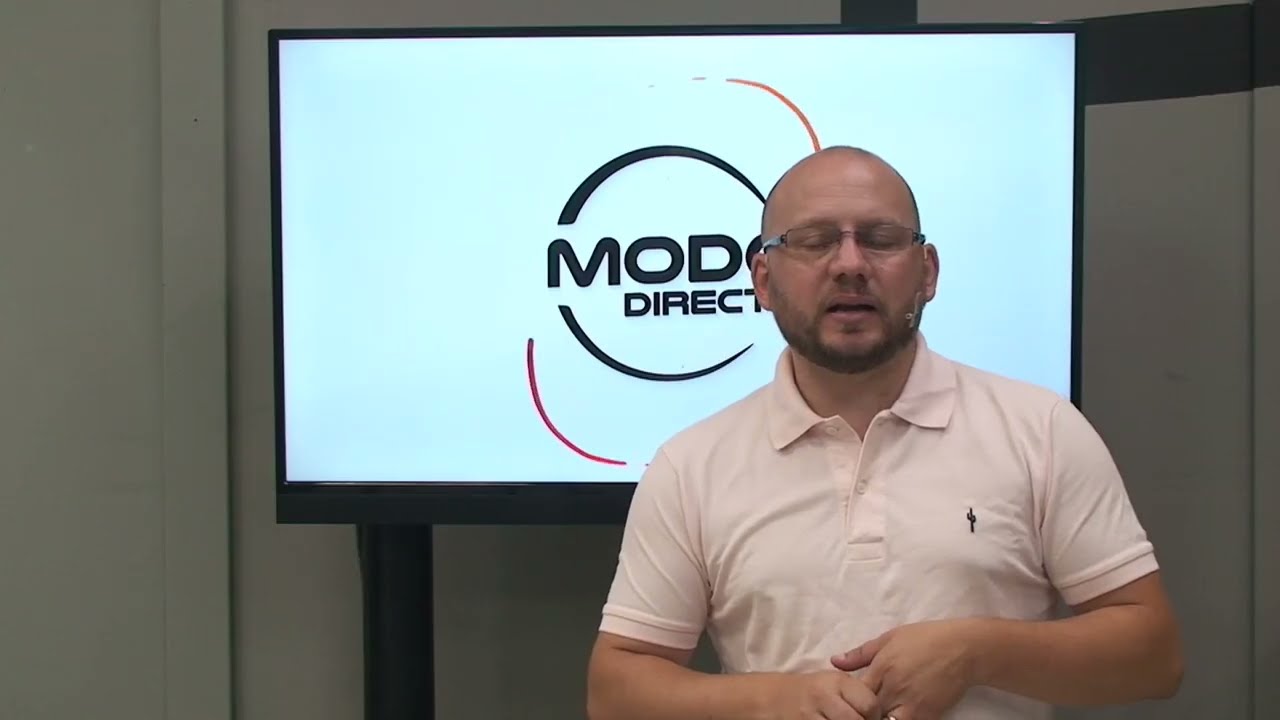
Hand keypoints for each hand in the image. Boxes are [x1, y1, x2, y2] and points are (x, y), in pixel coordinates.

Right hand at [765, 670, 880, 719]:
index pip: (870, 704)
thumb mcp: (833, 683)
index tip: (872, 718)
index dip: (876, 717)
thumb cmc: (811, 691)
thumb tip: (883, 714)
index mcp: (837, 681)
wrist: (773, 698)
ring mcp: (811, 715)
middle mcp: (824, 696)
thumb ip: (857, 694)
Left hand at [829, 619, 980, 719]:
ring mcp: (912, 705)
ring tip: (880, 712)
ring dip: (880, 718)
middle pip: (867, 712)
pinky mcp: (928, 716)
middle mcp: (894, 689)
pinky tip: (897, 715)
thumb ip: (861, 653)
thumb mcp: (891, 637)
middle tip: (860, 709)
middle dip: (861, 713)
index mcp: (882, 668)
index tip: (848, 699)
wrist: (965, 649)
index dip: (849, 698)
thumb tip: (834, 662)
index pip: (854, 693)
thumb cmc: (927, 638)